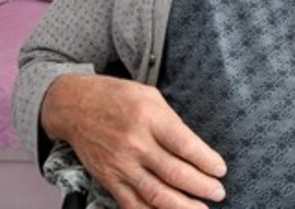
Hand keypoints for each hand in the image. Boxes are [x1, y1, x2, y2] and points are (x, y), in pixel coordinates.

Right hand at [41, 74, 225, 208]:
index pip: (186, 146)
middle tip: (218, 192)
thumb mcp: (151, 96)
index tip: (220, 170)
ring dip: (182, 207)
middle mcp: (135, 143)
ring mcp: (120, 165)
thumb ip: (172, 122)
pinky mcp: (108, 179)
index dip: (207, 162)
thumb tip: (195, 149)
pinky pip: (132, 204)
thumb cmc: (117, 97)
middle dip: (202, 187)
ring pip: (156, 195)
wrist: (74, 106)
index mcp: (150, 118)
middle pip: (175, 173)